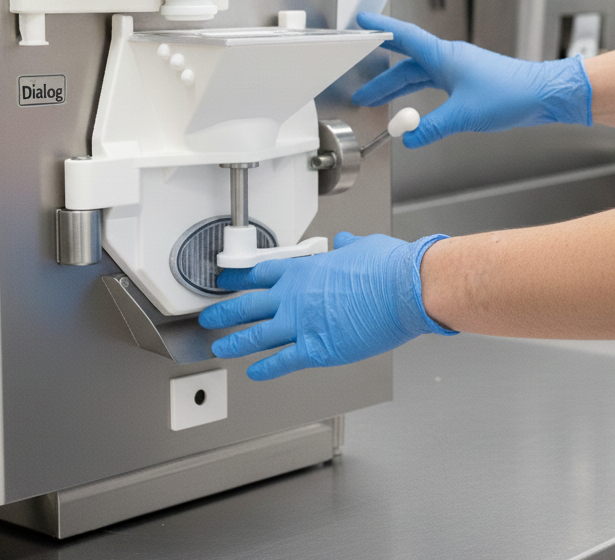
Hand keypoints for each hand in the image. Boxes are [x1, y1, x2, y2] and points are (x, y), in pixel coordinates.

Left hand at [199, 232, 454, 380]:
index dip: (240, 277)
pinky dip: (265, 369)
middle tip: (210, 316)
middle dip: (225, 311)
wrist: (404, 289)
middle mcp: (296, 296)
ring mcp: (302, 324)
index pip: (261, 273)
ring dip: (235, 342)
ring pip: (256, 335)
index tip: (227, 280)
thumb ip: (348, 248)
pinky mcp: (317, 349)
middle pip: (248, 305)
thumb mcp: (363, 247)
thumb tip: (345, 242)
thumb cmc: (388, 267)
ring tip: (219, 347)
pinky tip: (253, 372)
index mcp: (305, 269)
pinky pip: (283, 361)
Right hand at [352, 12, 592, 146]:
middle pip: (406, 63)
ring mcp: (459, 70)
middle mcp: (450, 59)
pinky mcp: (469, 82)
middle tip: (362, 87)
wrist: (544, 94)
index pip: (404, 37)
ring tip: (380, 102)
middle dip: (382, 76)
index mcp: (445, 56)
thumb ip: (432, 127)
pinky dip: (418, 94)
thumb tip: (410, 137)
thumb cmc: (511, 94)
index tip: (362, 22)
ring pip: (419, 76)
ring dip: (399, 88)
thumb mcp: (464, 115)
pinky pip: (434, 84)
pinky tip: (414, 108)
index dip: (380, 29)